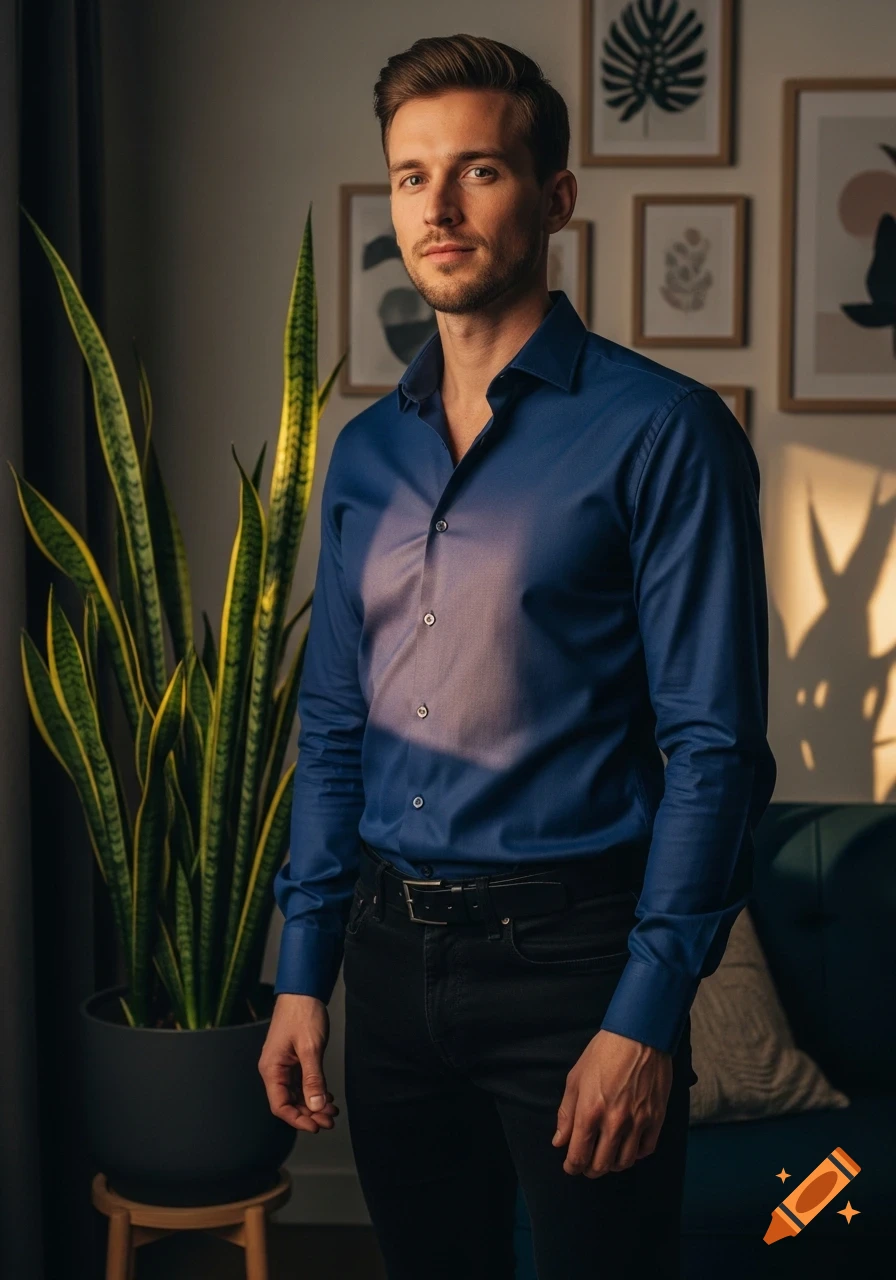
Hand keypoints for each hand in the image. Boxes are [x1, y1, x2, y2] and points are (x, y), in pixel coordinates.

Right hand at [258, 993, 340, 1132]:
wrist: (303, 992)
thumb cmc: (302, 1015)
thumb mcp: (310, 1048)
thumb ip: (313, 1078)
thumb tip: (316, 1106)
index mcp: (272, 1069)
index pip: (280, 1105)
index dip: (297, 1120)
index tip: (316, 1126)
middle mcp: (275, 1070)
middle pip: (289, 1103)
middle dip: (309, 1114)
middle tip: (329, 1121)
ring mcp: (284, 1066)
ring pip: (297, 1095)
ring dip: (313, 1105)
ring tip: (332, 1112)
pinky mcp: (293, 1061)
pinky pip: (301, 1084)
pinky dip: (314, 1092)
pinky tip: (327, 1098)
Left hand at [552, 1028, 671, 1176]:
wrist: (639, 1036)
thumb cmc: (603, 1053)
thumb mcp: (576, 1078)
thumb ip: (566, 1113)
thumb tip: (560, 1142)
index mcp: (590, 1112)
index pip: (578, 1155)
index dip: (572, 1166)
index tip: (570, 1166)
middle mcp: (614, 1122)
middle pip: (601, 1165)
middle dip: (590, 1169)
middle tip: (587, 1164)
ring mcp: (638, 1122)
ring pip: (624, 1162)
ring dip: (612, 1165)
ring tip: (606, 1157)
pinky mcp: (656, 1118)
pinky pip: (645, 1150)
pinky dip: (635, 1154)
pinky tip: (628, 1147)